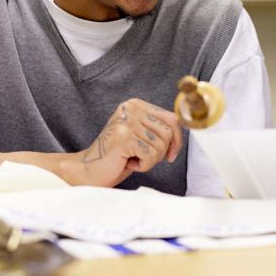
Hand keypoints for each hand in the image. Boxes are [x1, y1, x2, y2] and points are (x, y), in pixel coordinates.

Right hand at [68, 99, 183, 187]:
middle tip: (142, 157)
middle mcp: (131, 108)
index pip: (172, 119)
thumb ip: (159, 128)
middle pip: (168, 132)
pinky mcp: (124, 137)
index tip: (171, 155)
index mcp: (136, 104)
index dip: (177, 140)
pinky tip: (127, 163)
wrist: (90, 170)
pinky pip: (151, 155)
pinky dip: (143, 165)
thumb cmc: (119, 156)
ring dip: (150, 160)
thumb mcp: (142, 136)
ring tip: (132, 159)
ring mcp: (126, 121)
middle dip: (161, 152)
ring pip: (161, 145)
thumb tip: (186, 128)